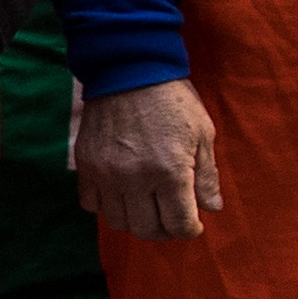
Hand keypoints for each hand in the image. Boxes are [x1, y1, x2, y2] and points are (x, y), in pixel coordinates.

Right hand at [73, 79, 220, 240]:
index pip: (179, 225)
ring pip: (118, 222)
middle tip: (170, 217)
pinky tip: (120, 191)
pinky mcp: (86, 165)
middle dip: (164, 230)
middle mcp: (135, 178)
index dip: (190, 230)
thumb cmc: (172, 100)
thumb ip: (207, 176)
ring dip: (135, 219)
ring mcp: (106, 173)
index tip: (192, 223)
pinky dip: (106, 205)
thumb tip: (211, 208)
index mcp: (170, 171)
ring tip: (146, 205)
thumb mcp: (202, 133)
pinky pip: (90, 204)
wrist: (129, 68)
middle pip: (147, 230)